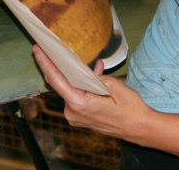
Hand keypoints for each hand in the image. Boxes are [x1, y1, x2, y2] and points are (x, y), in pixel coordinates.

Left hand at [32, 45, 153, 141]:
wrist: (141, 128)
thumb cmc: (129, 107)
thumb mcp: (112, 85)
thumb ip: (93, 76)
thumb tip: (86, 68)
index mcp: (78, 104)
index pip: (55, 80)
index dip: (45, 63)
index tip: (37, 50)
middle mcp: (73, 112)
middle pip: (59, 85)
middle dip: (55, 67)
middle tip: (48, 50)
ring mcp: (76, 117)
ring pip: (68, 91)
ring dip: (71, 76)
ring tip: (72, 59)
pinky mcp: (82, 118)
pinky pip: (76, 97)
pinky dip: (79, 86)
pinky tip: (89, 74)